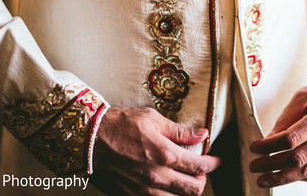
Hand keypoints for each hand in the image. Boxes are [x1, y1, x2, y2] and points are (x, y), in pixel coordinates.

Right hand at [91, 107, 220, 195]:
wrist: (90, 138)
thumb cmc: (121, 124)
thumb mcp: (153, 119)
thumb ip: (180, 130)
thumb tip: (202, 134)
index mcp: (164, 154)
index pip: (199, 166)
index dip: (212, 164)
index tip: (216, 159)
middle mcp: (157, 175)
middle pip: (194, 189)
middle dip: (203, 179)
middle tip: (201, 168)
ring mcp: (145, 188)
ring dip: (187, 190)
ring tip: (186, 176)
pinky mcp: (134, 194)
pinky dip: (170, 195)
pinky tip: (169, 184)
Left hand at [249, 77, 306, 186]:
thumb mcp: (304, 96)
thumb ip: (286, 118)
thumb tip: (269, 140)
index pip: (289, 139)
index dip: (268, 146)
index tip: (254, 148)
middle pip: (297, 159)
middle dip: (271, 166)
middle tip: (254, 167)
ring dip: (284, 177)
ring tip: (266, 178)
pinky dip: (304, 178)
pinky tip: (290, 176)